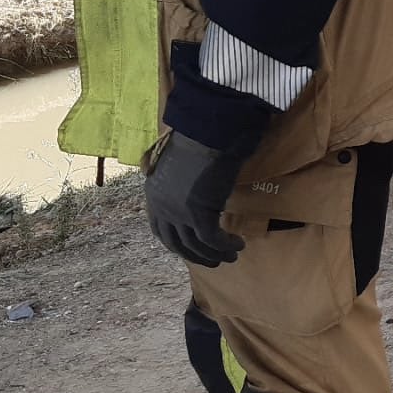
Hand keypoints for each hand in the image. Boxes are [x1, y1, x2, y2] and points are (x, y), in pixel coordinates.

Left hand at [145, 131, 245, 267]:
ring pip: (196, 245)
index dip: (177, 244)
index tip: (192, 250)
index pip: (160, 231)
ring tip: (232, 256)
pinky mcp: (198, 213)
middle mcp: (162, 206)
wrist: (208, 132)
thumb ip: (182, 181)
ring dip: (215, 254)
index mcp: (154, 194)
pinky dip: (226, 245)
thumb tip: (196, 190)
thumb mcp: (182, 164)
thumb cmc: (200, 140)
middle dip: (196, 256)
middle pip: (177, 243)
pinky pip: (212, 239)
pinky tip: (238, 245)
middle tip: (214, 260)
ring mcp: (178, 212)